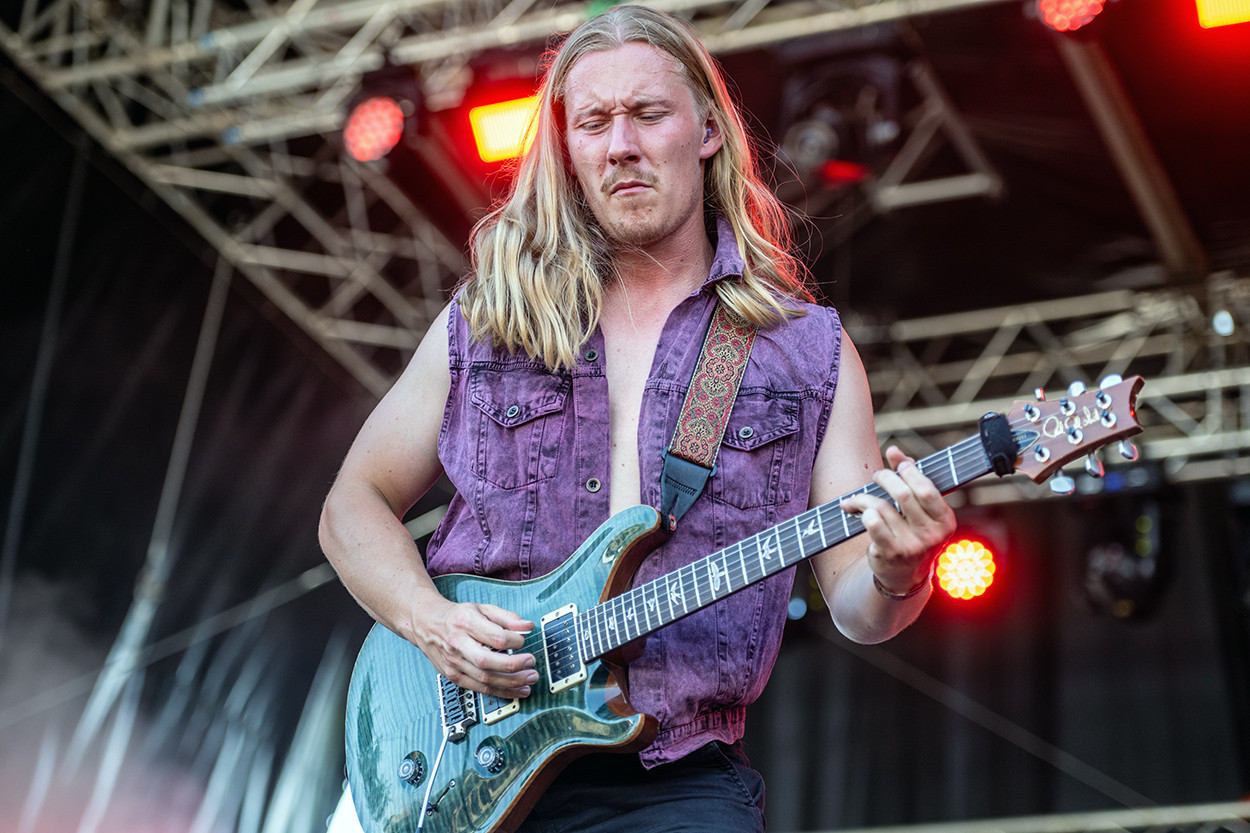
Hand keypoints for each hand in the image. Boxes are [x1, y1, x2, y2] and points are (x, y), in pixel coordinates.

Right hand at [407, 591, 537, 698]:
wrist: (427, 625)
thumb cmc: (457, 617)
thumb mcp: (482, 609)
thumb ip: (506, 617)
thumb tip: (527, 627)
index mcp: (465, 623)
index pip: (494, 636)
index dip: (514, 640)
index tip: (523, 640)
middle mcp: (457, 644)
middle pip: (487, 661)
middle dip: (513, 666)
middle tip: (531, 663)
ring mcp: (454, 663)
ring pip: (484, 679)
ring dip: (511, 683)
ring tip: (529, 680)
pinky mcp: (454, 676)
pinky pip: (480, 689)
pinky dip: (500, 692)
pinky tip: (516, 691)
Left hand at [841, 446, 955, 594]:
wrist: (903, 576)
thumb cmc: (912, 532)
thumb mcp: (920, 509)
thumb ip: (912, 478)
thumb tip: (895, 451)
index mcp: (945, 521)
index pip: (927, 489)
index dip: (909, 471)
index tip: (896, 464)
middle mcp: (931, 535)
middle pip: (902, 494)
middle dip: (885, 478)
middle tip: (877, 476)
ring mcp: (911, 546)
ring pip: (881, 507)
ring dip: (864, 496)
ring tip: (858, 497)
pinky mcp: (890, 553)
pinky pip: (871, 523)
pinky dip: (859, 510)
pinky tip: (851, 509)